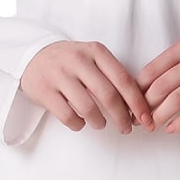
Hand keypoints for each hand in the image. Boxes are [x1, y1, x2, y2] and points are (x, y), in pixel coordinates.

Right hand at [19, 41, 154, 134]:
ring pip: (88, 108)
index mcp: (96, 51)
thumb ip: (112, 76)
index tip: (146, 118)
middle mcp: (78, 60)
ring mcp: (59, 75)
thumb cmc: (71, 62)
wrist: (33, 56)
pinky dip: (78, 124)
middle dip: (121, 117)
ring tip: (101, 124)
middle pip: (108, 95)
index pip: (123, 79)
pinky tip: (81, 123)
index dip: (137, 102)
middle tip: (126, 128)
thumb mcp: (92, 58)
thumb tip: (137, 106)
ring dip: (99, 122)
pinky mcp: (44, 90)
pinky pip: (67, 116)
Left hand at [135, 36, 179, 133]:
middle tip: (137, 119)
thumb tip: (142, 90)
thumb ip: (174, 66)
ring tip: (151, 126)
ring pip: (177, 99)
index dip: (138, 89)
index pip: (154, 69)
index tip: (130, 104)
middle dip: (145, 106)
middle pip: (162, 85)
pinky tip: (171, 129)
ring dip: (160, 116)